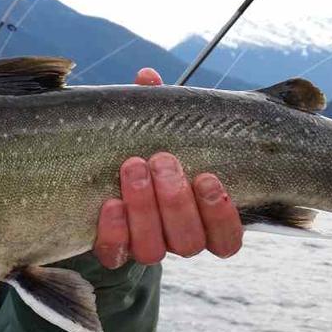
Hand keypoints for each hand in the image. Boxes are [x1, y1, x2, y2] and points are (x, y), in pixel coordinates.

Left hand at [92, 68, 243, 267]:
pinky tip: (110, 203)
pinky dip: (114, 231)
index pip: (227, 239)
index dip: (221, 215)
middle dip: (176, 200)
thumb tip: (147, 76)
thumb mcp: (158, 132)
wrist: (104, 182)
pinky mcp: (114, 251)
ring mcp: (146, 247)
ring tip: (135, 167)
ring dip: (146, 208)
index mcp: (204, 220)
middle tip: (162, 159)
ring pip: (154, 250)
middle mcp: (178, 240)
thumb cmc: (146, 152)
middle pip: (188, 241)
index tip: (208, 177)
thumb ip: (158, 110)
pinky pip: (115, 255)